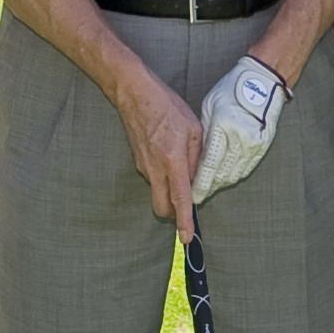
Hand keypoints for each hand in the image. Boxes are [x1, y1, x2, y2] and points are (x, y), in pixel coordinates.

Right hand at [114, 71, 204, 235]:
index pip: (180, 199)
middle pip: (162, 208)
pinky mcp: (137, 161)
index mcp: (172, 161)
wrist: (134, 94)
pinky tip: (169, 156)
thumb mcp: (193, 129)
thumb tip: (199, 178)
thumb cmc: (167, 107)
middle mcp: (155, 169)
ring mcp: (143, 166)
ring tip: (180, 167)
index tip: (187, 238)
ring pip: (157, 192)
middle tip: (186, 205)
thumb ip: (197, 157)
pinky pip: (153, 178)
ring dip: (169, 191)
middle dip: (173, 214)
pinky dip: (163, 177)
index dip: (184, 221)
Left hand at [191, 56, 287, 204]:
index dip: (200, 183)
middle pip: (221, 173)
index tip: (192, 196)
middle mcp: (240, 137)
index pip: (209, 164)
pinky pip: (246, 168)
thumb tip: (196, 158)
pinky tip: (224, 177)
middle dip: (208, 187)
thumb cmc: (232, 90)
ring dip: (220, 183)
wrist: (262, 82)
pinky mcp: (263, 147)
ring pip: (234, 174)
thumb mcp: (210, 107)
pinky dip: (233, 175)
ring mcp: (254, 143)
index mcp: (223, 125)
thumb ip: (204, 134)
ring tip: (209, 186)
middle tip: (197, 194)